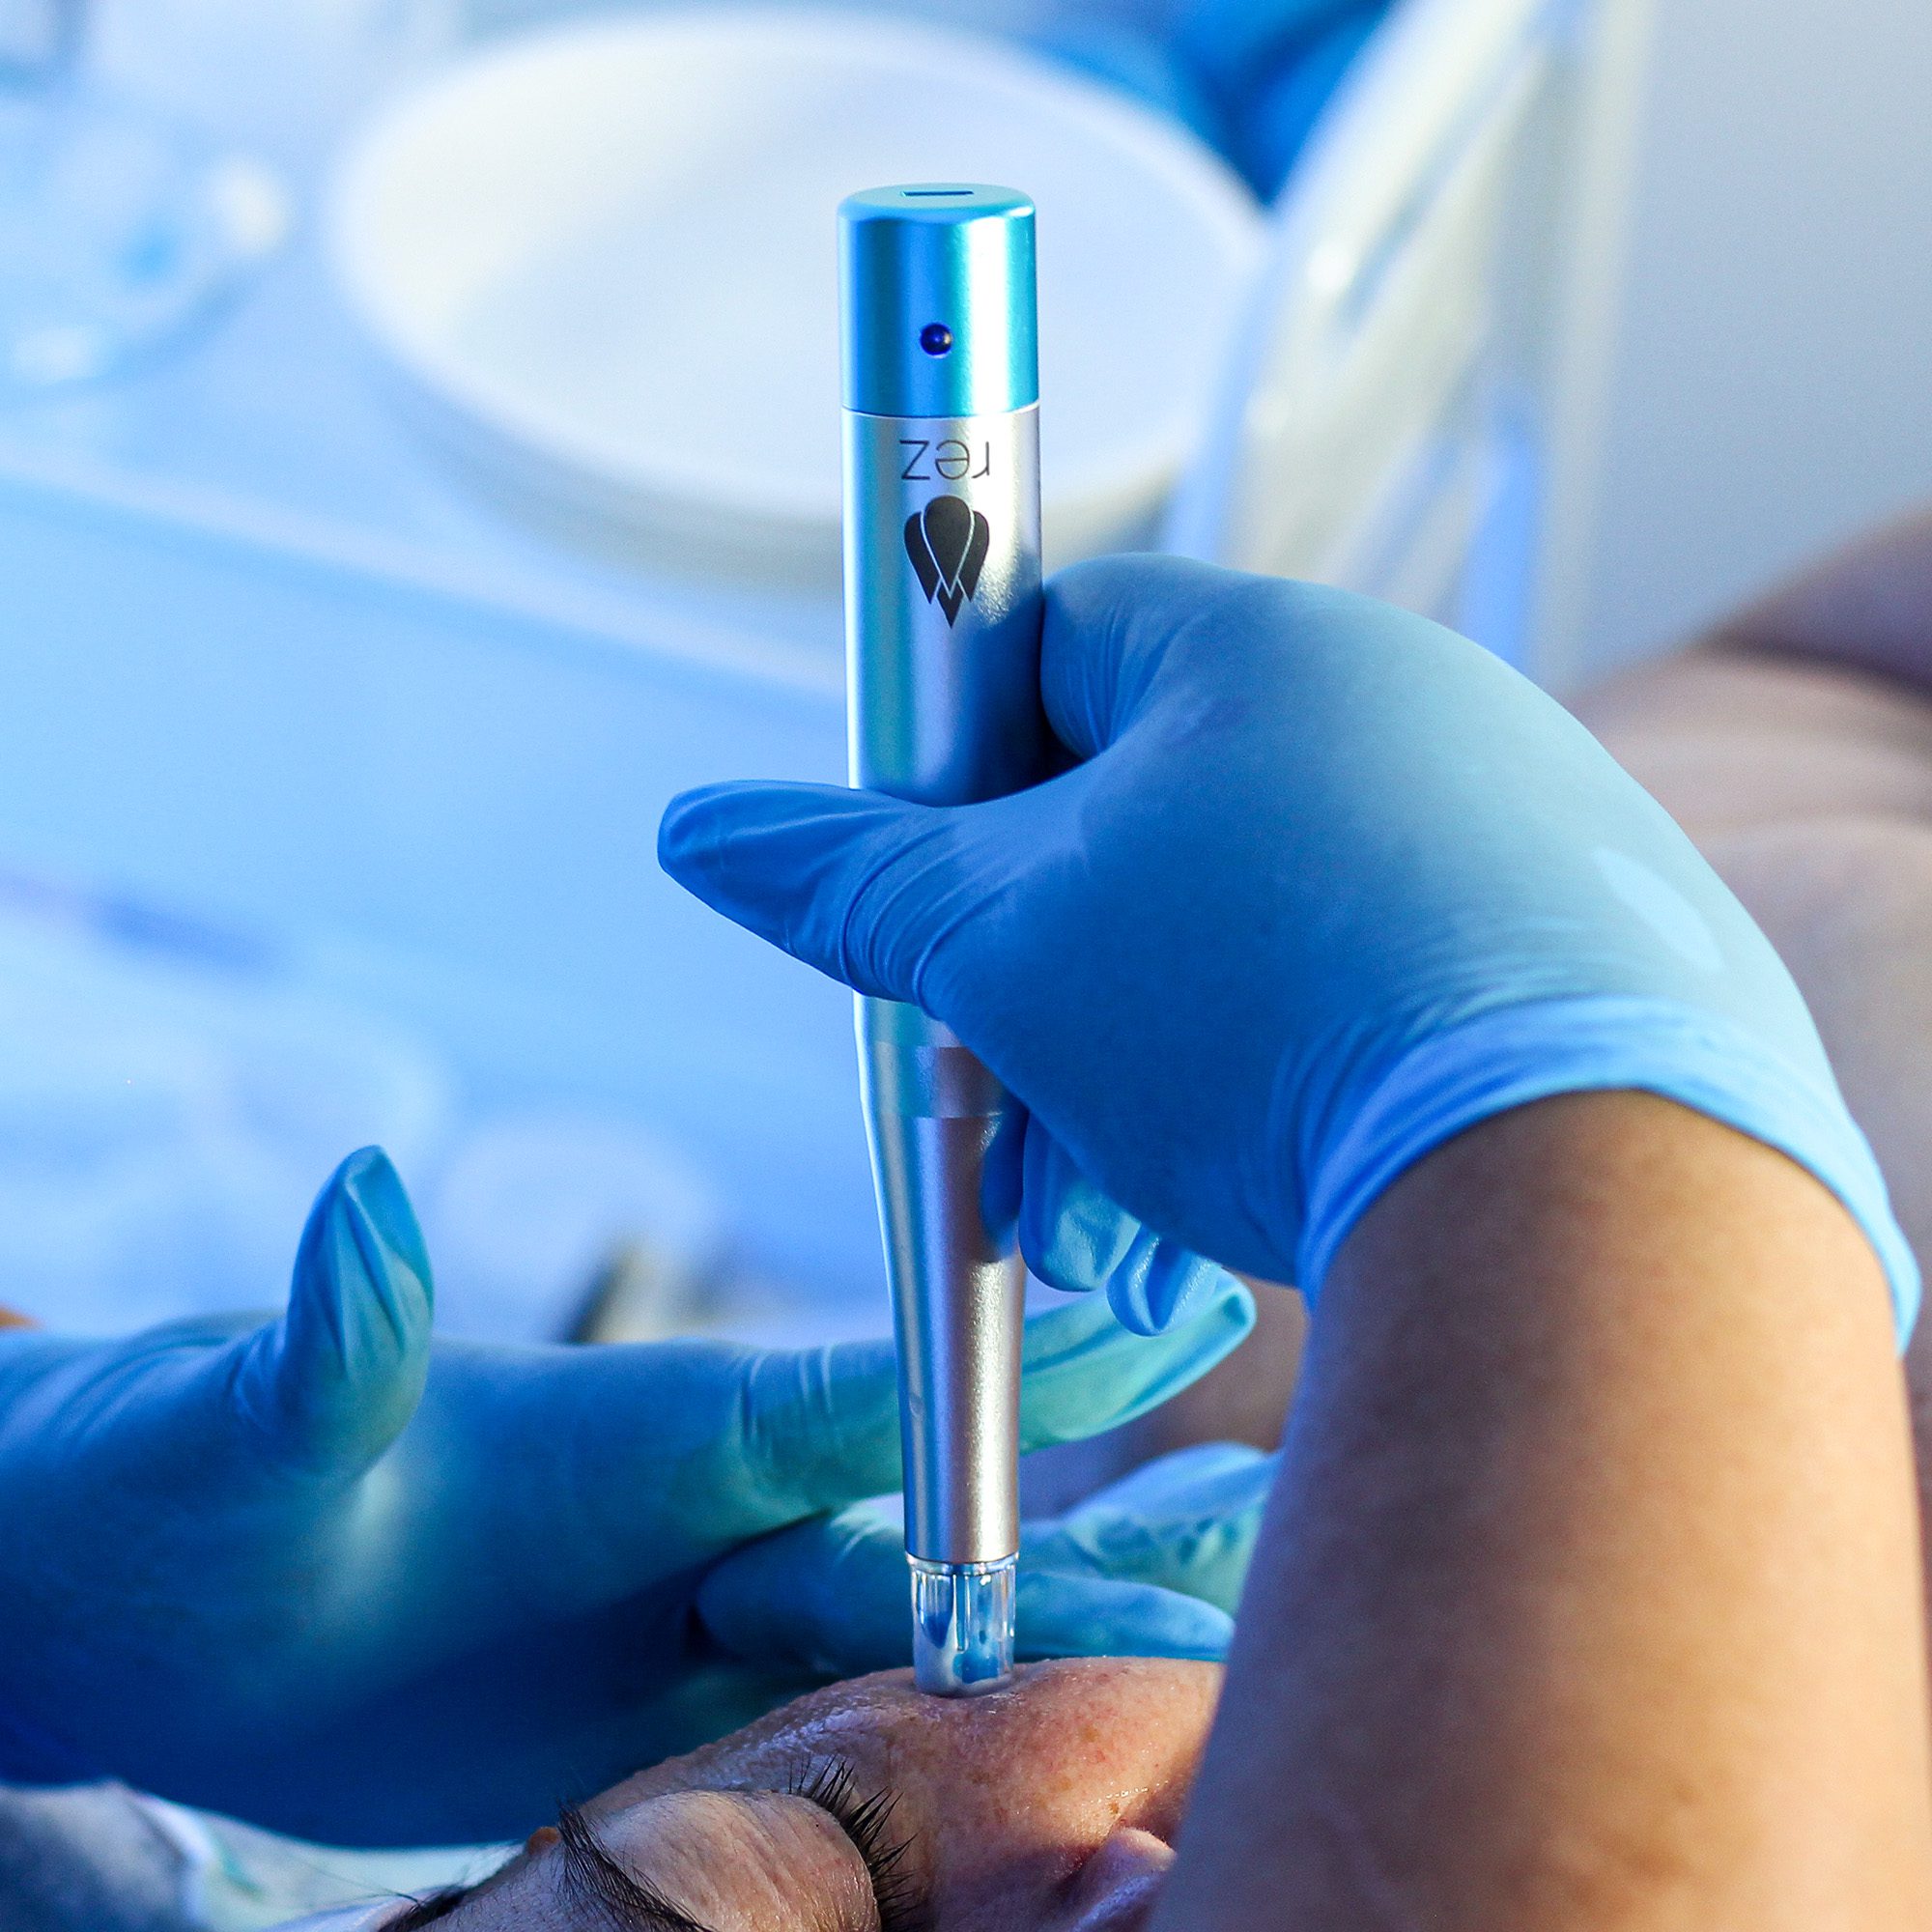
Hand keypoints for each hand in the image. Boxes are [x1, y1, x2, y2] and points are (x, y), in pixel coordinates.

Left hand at [0, 1148, 1254, 1846]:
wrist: (159, 1592)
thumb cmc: (193, 1477)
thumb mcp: (251, 1422)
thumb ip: (334, 1339)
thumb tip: (360, 1200)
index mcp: (648, 1425)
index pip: (860, 1389)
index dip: (1010, 1366)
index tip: (1170, 1313)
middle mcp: (701, 1515)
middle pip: (929, 1526)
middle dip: (1088, 1541)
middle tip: (1261, 1541)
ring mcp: (687, 1623)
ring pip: (905, 1640)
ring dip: (1052, 1645)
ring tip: (1213, 1646)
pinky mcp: (655, 1726)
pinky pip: (821, 1749)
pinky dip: (939, 1751)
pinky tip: (1036, 1769)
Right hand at [660, 555, 1913, 1329]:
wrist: (1589, 1184)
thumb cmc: (1282, 1017)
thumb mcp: (1007, 944)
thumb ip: (848, 878)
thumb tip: (707, 835)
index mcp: (1265, 649)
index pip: (1048, 638)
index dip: (954, 765)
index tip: (927, 891)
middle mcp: (1406, 709)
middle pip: (1144, 811)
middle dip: (1043, 966)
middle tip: (1003, 1089)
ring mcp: (1507, 829)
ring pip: (1250, 927)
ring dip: (1143, 1055)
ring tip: (1109, 1194)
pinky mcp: (1571, 953)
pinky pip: (1374, 990)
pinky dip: (1286, 1080)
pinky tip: (1249, 1188)